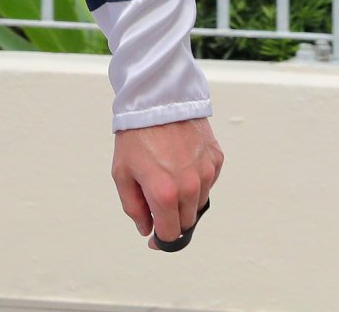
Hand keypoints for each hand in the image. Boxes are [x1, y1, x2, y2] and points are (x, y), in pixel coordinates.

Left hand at [112, 116, 222, 249]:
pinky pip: (208, 182)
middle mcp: (190, 186)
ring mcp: (206, 172)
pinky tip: (181, 164)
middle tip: (157, 202)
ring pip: (199, 203)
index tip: (156, 236)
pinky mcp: (215, 158)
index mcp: (164, 194)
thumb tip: (146, 228)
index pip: (171, 234)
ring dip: (185, 200)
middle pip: (187, 221)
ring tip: (169, 176)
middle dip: (172, 218)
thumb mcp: (122, 173)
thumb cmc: (138, 133)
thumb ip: (134, 208)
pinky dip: (197, 181)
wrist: (159, 99)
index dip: (161, 239)